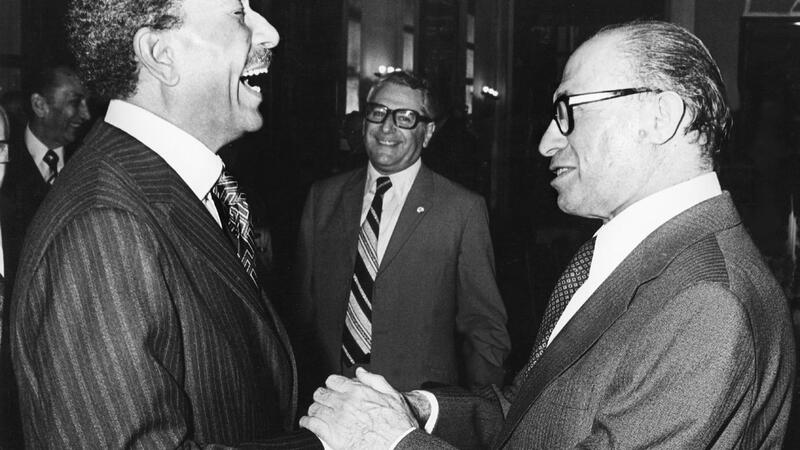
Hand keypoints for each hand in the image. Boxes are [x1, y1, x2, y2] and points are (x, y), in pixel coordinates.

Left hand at [299, 368, 417, 448]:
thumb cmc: (397, 424)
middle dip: (321, 396)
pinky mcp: (331, 435)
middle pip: (321, 393)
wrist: (397, 445)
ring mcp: (336, 418)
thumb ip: (374, 380)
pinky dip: (306, 423)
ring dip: (314, 409)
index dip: (332, 384)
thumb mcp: (392, 394)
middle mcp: (344, 402)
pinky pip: (311, 425)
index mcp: (357, 391)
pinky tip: (307, 423)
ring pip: (315, 408)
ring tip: (315, 412)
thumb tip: (361, 372)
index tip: (332, 388)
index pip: (333, 380)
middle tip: (322, 400)